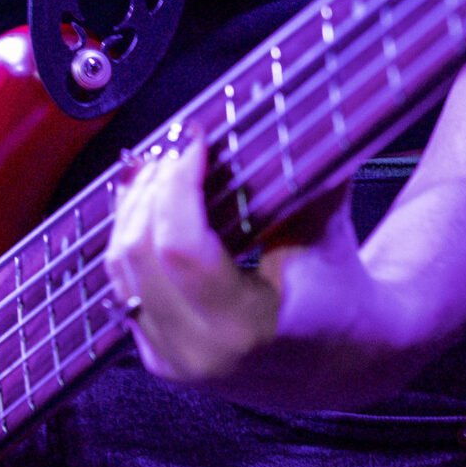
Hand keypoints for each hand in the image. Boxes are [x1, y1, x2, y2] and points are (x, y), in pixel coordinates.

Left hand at [105, 136, 398, 410]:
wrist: (345, 359)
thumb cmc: (341, 289)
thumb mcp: (324, 228)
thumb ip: (295, 174)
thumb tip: (282, 105)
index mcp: (245, 329)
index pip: (179, 246)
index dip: (177, 183)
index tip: (194, 141)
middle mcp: (199, 353)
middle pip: (138, 253)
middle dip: (151, 188)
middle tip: (175, 148)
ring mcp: (173, 361)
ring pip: (120, 269)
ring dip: (134, 209)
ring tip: (159, 166)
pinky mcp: (158, 356)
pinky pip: (124, 286)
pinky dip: (133, 238)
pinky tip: (149, 203)